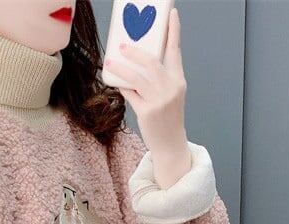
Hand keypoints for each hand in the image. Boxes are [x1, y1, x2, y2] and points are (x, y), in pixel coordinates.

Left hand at [103, 7, 190, 188]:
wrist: (171, 145)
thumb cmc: (168, 119)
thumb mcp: (170, 96)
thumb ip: (159, 79)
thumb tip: (137, 64)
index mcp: (179, 81)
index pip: (176, 51)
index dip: (173, 31)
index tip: (171, 14)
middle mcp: (171, 88)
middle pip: (151, 62)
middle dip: (135, 51)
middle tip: (123, 45)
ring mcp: (159, 101)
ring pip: (137, 77)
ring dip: (121, 68)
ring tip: (110, 62)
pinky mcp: (147, 112)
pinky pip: (130, 94)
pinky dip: (122, 87)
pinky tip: (115, 82)